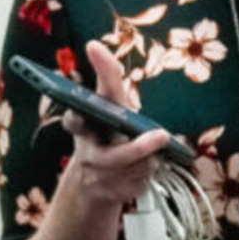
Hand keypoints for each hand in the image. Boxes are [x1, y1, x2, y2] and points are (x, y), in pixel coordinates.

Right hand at [58, 42, 172, 210]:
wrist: (94, 181)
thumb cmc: (107, 131)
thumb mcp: (109, 103)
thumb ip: (105, 77)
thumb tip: (93, 45)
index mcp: (81, 128)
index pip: (76, 121)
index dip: (79, 118)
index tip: (87, 94)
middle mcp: (86, 153)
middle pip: (114, 157)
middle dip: (138, 149)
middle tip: (162, 136)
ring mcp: (99, 177)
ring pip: (137, 170)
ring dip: (151, 159)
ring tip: (158, 147)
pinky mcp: (112, 194)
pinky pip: (140, 184)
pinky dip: (148, 175)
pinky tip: (147, 167)